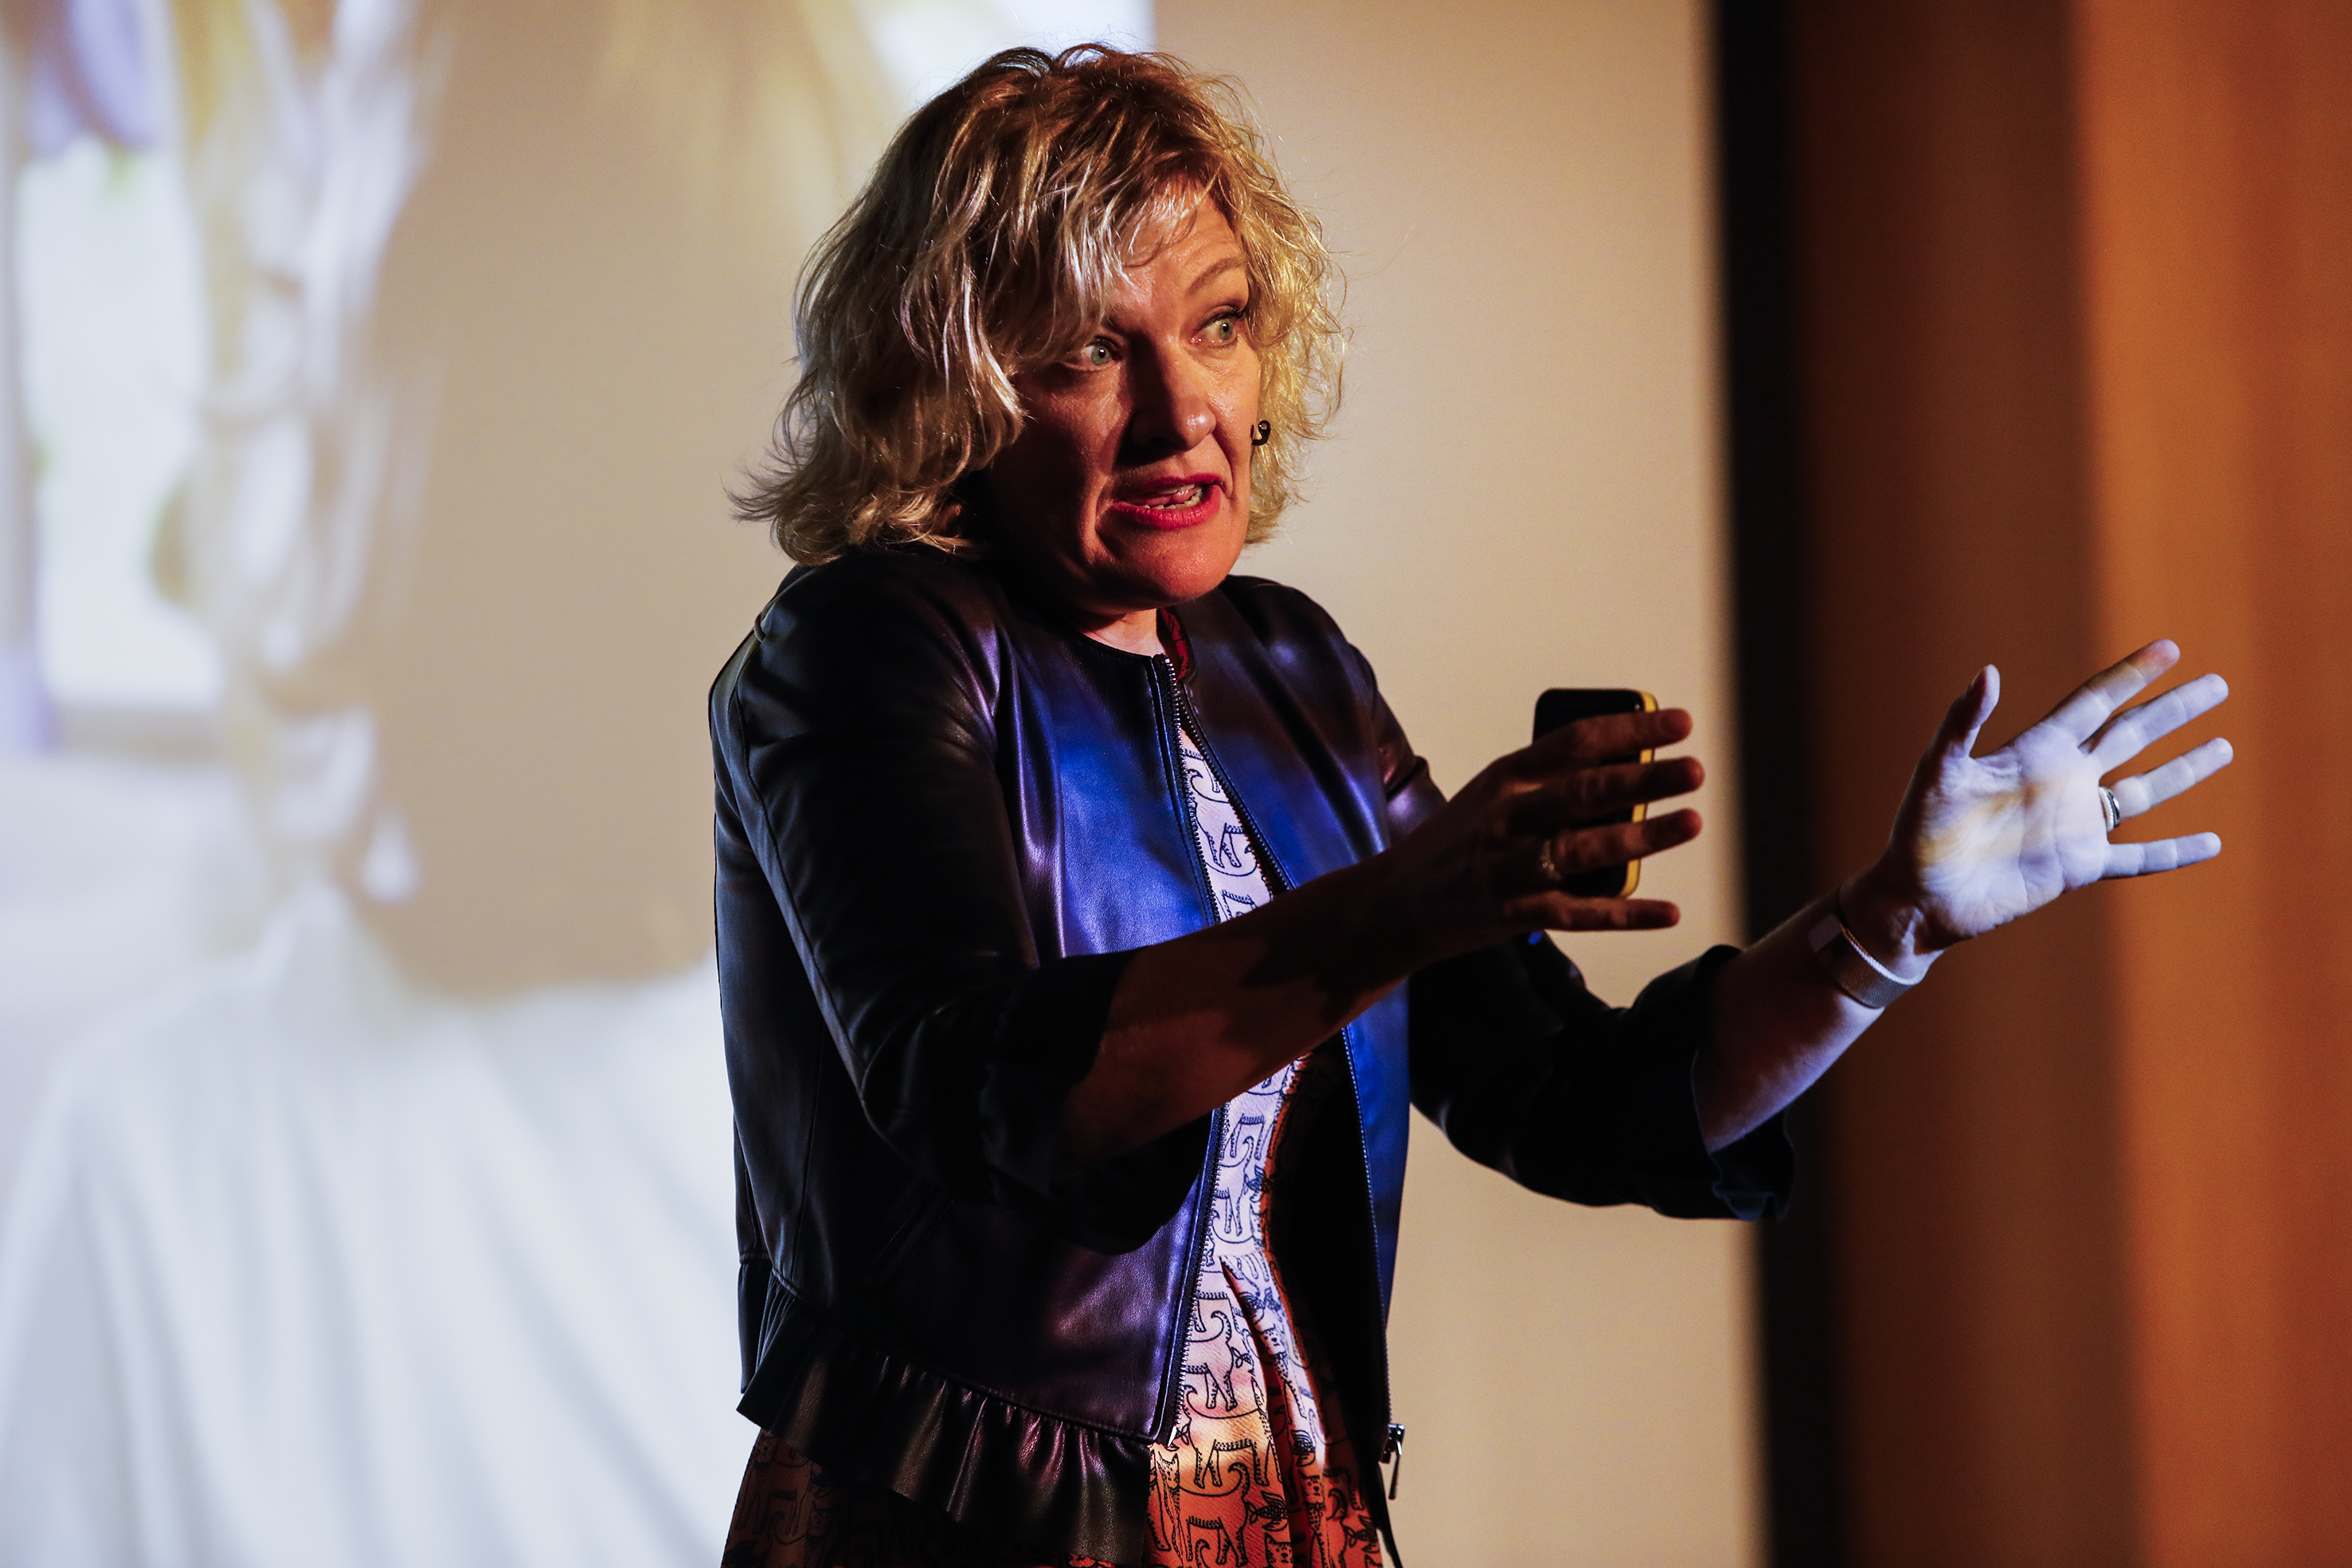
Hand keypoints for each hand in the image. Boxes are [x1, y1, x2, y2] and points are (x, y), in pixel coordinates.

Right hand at [1379, 705, 1707, 960]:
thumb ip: (1549, 781)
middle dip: (1645, 777)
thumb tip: (1630, 770)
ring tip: (1691, 822)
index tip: (1678, 723)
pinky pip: (1581, 915)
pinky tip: (1668, 912)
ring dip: (1643, 835)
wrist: (1398, 903)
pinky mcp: (1516, 915)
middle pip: (1585, 792)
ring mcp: (1511, 868)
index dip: (1630, 729)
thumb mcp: (1491, 795)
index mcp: (1505, 777)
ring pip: (1585, 850)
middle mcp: (1507, 817)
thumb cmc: (1457, 842)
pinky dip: (1627, 915)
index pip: (1575, 742)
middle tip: (1693, 769)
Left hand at [1859, 640, 2230, 960]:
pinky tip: (2212, 843)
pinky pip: (2138, 858)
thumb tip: (1988, 671)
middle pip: (2130, 735)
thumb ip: (1962, 723)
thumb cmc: (1918, 831)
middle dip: (2173, 710)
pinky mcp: (2078, 867)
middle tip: (2218, 684)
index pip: (2093, 703)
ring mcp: (2073, 824)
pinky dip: (2174, 852)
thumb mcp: (1938, 772)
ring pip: (2142, 791)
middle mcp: (2061, 782)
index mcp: (2033, 752)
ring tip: (2224, 747)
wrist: (1917, 897)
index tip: (2169, 648)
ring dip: (2183, 770)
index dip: (2130, 676)